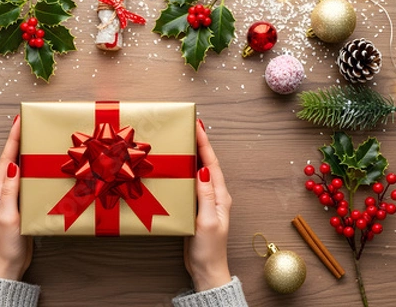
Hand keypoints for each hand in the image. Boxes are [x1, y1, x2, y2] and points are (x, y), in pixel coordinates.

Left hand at [0, 116, 32, 280]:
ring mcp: (12, 199)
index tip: (20, 121)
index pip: (6, 159)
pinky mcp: (22, 206)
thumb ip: (10, 192)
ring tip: (38, 139)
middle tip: (31, 124)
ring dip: (28, 153)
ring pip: (21, 170)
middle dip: (20, 140)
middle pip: (12, 160)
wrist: (7, 266)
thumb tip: (13, 166)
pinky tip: (43, 168)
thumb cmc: (5, 244)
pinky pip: (28, 183)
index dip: (13, 139)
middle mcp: (3, 192)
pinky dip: (35, 171)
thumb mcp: (8, 217)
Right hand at [184, 120, 232, 291]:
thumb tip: (202, 170)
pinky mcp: (195, 209)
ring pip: (197, 173)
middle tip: (188, 127)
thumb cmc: (209, 249)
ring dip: (191, 156)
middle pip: (206, 164)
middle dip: (198, 144)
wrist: (206, 270)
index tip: (197, 125)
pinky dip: (183, 172)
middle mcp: (214, 196)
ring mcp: (205, 202)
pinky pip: (190, 185)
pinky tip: (175, 169)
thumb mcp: (207, 221)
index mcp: (220, 196)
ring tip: (181, 141)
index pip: (212, 164)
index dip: (204, 144)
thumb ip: (205, 196)